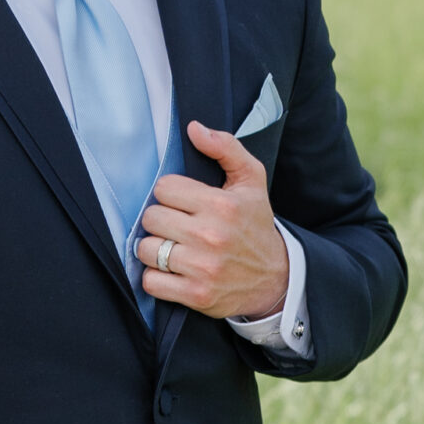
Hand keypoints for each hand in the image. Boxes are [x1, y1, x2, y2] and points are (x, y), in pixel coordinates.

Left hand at [137, 123, 289, 319]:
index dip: (171, 195)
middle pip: (151, 218)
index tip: (184, 203)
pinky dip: (155, 278)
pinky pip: (150, 281)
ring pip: (146, 249)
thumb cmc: (256, 224)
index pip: (164, 188)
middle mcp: (211, 235)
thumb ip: (225, 148)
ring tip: (173, 248)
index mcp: (222, 205)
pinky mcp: (196, 295)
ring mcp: (203, 268)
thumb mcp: (251, 181)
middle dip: (161, 221)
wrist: (276, 278)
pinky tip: (171, 271)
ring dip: (155, 249)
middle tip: (178, 227)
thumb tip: (194, 128)